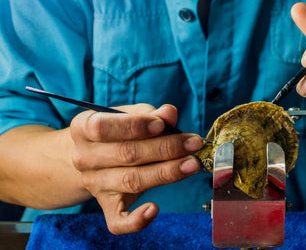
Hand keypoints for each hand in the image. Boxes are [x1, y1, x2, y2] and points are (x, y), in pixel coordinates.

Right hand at [70, 104, 202, 233]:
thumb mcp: (129, 114)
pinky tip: (154, 209)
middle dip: (165, 148)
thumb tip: (169, 113)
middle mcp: (84, 158)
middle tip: (192, 143)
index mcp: (84, 128)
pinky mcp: (107, 207)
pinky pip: (118, 221)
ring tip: (192, 164)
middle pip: (126, 155)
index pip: (103, 127)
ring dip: (166, 173)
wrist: (95, 156)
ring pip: (131, 181)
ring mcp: (95, 184)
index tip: (162, 124)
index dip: (135, 126)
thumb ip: (149, 113)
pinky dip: (136, 220)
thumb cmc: (118, 130)